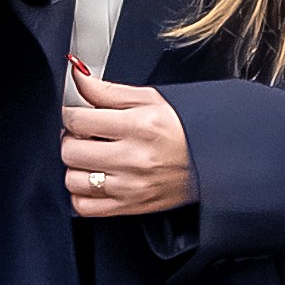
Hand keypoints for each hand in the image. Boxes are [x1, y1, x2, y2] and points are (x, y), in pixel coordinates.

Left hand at [60, 60, 191, 221]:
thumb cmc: (184, 128)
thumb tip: (77, 76)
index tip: (78, 115)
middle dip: (72, 139)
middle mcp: (133, 158)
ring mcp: (130, 187)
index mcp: (139, 126)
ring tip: (92, 158)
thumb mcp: (150, 99)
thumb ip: (108, 90)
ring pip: (72, 180)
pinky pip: (84, 207)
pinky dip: (82, 194)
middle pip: (70, 151)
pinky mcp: (130, 207)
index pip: (77, 120)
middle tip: (86, 135)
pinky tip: (95, 180)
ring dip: (76, 168)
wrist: (214, 160)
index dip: (71, 114)